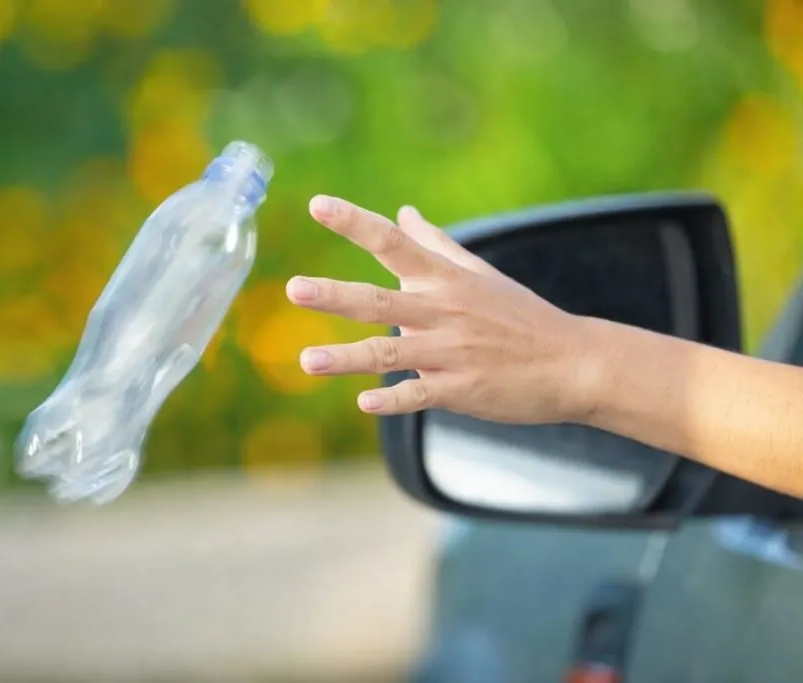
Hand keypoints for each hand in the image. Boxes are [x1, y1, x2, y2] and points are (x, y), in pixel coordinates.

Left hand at [285, 195, 597, 422]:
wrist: (575, 362)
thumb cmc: (521, 316)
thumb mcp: (479, 273)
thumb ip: (435, 245)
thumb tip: (404, 213)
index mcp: (445, 281)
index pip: (393, 243)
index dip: (354, 222)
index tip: (317, 204)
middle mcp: (443, 312)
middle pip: (380, 301)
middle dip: (335, 295)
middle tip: (294, 288)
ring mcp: (452, 352)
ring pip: (390, 354)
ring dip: (347, 357)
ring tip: (307, 361)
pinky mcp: (462, 389)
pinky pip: (420, 395)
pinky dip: (392, 401)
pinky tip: (363, 404)